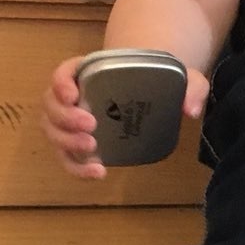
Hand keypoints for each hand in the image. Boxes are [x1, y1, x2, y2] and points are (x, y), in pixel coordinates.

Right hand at [40, 54, 206, 179]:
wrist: (157, 94)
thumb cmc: (163, 81)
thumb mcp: (183, 77)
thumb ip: (192, 87)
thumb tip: (190, 110)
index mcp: (91, 72)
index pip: (64, 72)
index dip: (60, 83)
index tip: (73, 95)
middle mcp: (76, 96)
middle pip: (52, 105)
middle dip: (64, 117)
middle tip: (91, 125)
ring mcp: (73, 121)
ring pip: (53, 131)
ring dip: (66, 142)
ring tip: (92, 149)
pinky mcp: (80, 143)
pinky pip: (67, 156)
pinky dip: (76, 167)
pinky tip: (97, 172)